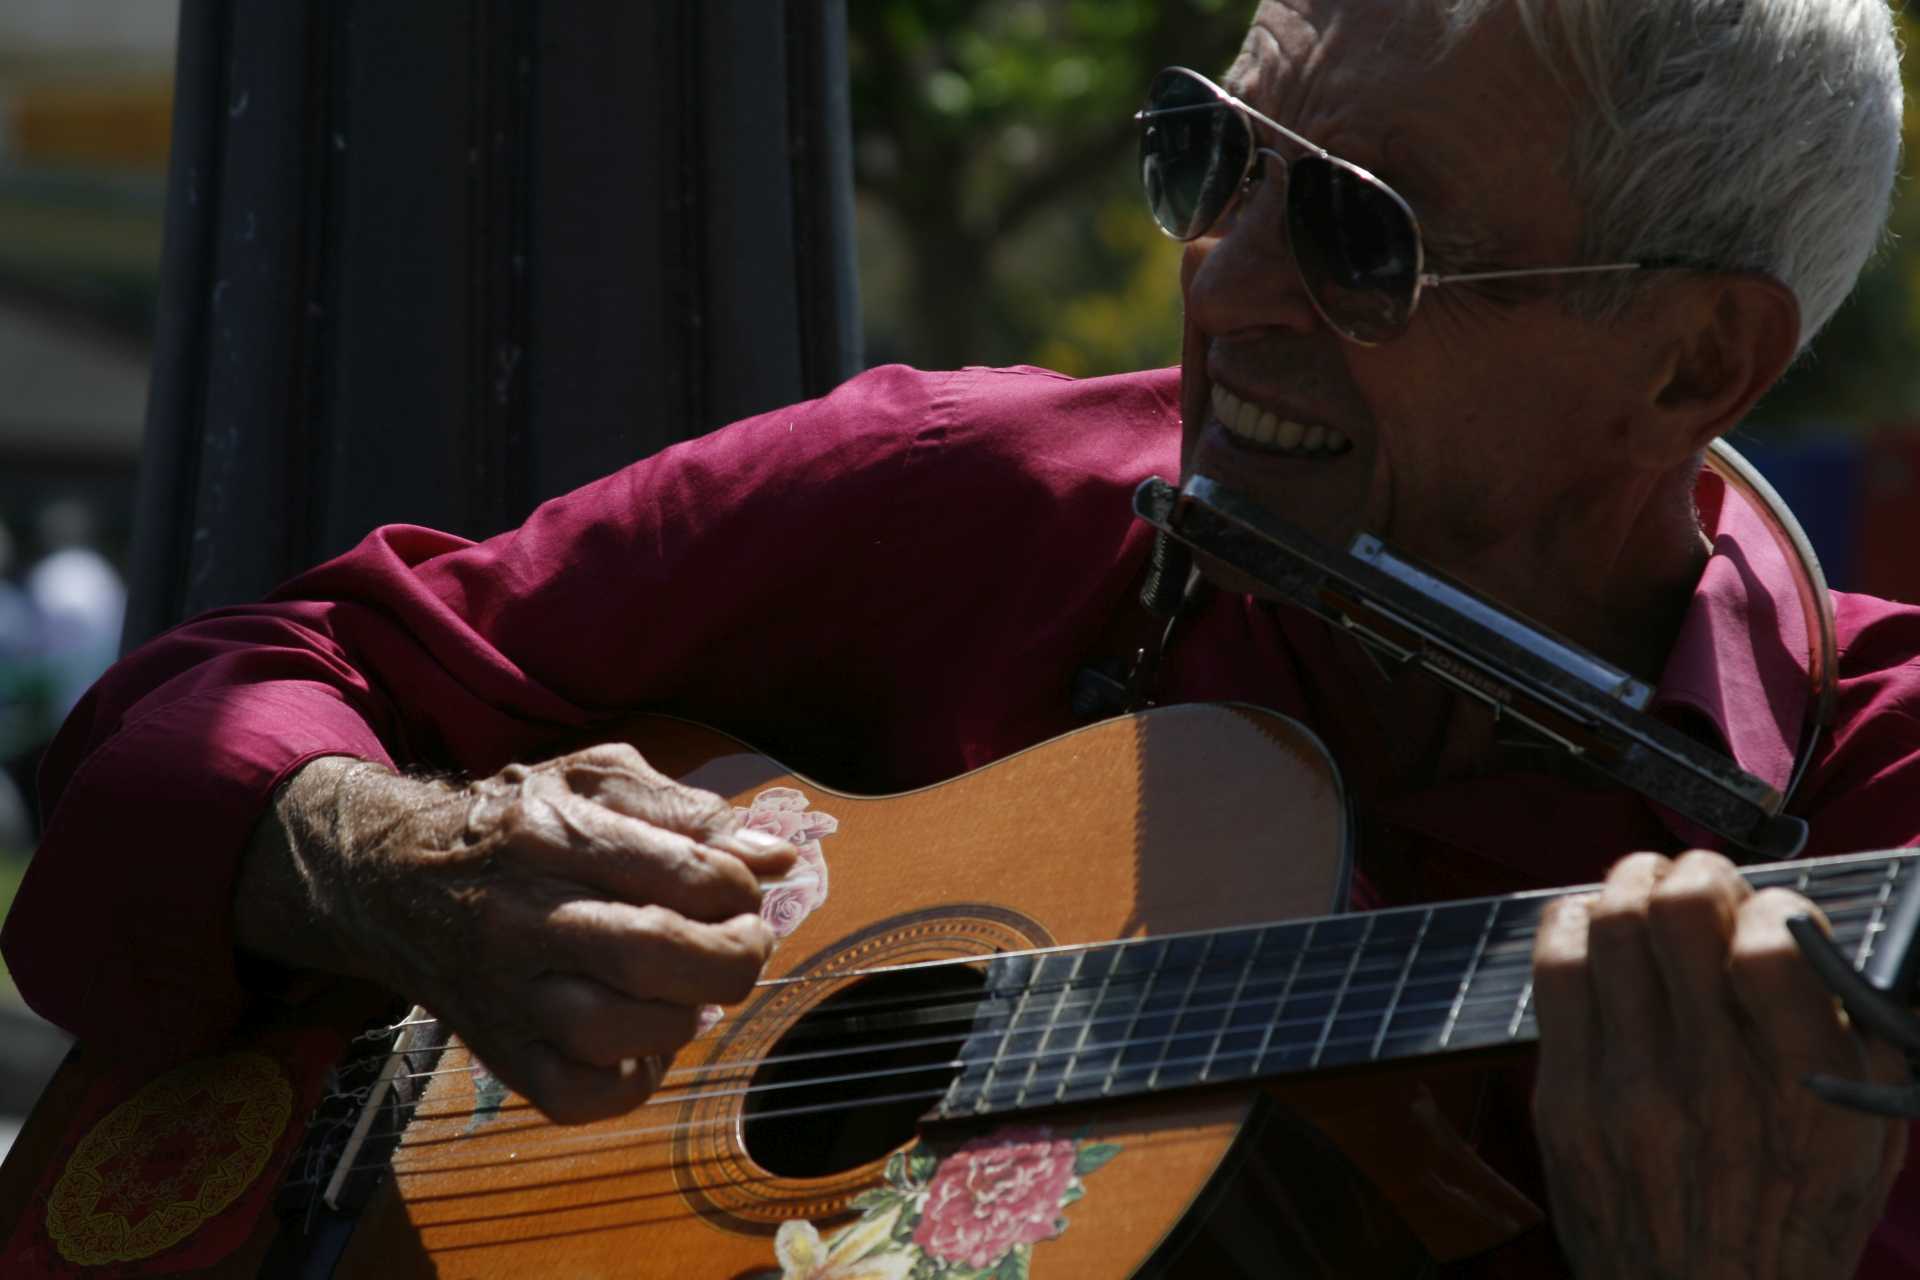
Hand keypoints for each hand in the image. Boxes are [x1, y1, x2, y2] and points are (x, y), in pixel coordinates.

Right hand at [243, 744, 794, 1123]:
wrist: (391, 878)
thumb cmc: (516, 822)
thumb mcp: (596, 780)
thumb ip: (691, 812)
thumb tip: (777, 859)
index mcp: (554, 832)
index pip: (681, 872)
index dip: (739, 889)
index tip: (741, 891)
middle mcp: (523, 914)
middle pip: (652, 954)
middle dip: (731, 958)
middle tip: (745, 945)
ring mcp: (505, 991)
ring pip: (613, 1030)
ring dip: (682, 1018)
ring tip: (689, 990)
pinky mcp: (498, 1050)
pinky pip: (575, 1094)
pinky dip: (631, 1081)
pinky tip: (645, 1043)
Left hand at [1530, 851, 1908, 1278]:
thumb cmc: (1791, 1224)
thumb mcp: (1863, 1142)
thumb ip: (1852, 1037)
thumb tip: (1809, 931)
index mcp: (1803, 1093)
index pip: (1774, 942)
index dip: (1773, 902)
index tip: (1770, 913)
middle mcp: (1711, 1083)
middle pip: (1678, 912)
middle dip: (1694, 872)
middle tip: (1701, 880)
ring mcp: (1626, 1088)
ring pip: (1608, 926)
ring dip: (1630, 884)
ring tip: (1646, 886)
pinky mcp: (1564, 1099)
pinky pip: (1554, 972)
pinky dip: (1572, 924)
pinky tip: (1590, 923)